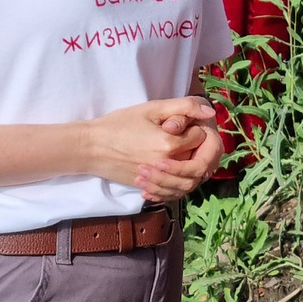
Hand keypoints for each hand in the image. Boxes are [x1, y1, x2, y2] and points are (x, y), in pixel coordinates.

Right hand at [79, 95, 226, 200]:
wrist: (92, 147)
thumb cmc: (119, 124)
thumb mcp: (151, 109)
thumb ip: (183, 107)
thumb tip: (210, 113)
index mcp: (170, 144)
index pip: (200, 138)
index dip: (196, 128)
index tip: (186, 123)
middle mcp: (166, 165)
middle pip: (198, 161)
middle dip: (198, 150)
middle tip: (187, 139)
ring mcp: (157, 179)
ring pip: (188, 182)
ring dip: (190, 169)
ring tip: (182, 155)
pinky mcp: (149, 187)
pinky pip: (172, 193)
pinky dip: (177, 185)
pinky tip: (171, 174)